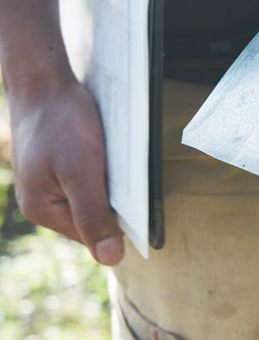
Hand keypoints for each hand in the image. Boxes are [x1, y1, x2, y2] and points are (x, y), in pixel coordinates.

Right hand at [9, 76, 123, 265]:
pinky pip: (86, 179)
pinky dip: (100, 170)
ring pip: (91, 197)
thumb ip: (94, 216)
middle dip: (112, 201)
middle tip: (120, 174)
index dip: (118, 222)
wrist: (42, 80)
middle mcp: (41, 202)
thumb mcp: (82, 172)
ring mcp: (46, 184)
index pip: (93, 236)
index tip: (136, 203)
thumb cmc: (60, 123)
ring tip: (109, 160)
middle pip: (93, 218)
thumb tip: (110, 260)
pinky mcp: (55, 166)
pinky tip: (104, 153)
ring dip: (108, 185)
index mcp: (42, 211)